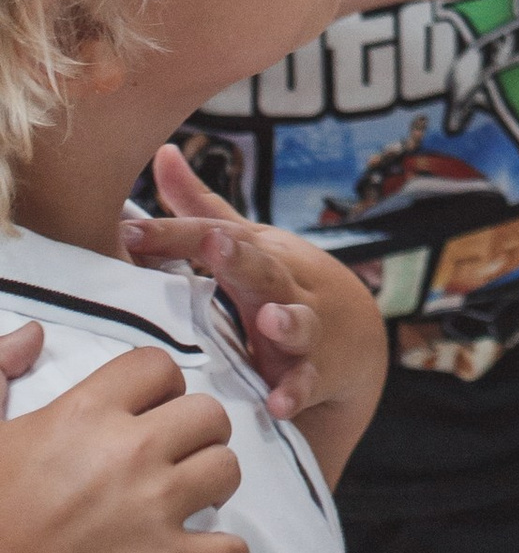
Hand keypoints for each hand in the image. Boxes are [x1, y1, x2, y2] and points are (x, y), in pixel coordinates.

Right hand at [0, 326, 245, 552]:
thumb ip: (0, 372)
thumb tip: (34, 334)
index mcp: (85, 412)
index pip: (159, 367)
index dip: (160, 389)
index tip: (148, 415)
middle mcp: (130, 450)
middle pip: (209, 415)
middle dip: (197, 434)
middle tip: (173, 460)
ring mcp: (154, 509)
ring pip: (228, 469)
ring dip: (214, 484)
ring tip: (187, 502)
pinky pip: (231, 551)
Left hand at [124, 147, 388, 488]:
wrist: (355, 340)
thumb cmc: (285, 285)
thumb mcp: (249, 244)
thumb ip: (201, 208)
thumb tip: (163, 152)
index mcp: (259, 254)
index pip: (212, 239)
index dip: (173, 237)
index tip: (128, 233)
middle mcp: (282, 286)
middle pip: (261, 268)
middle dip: (239, 256)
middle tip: (217, 244)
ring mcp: (304, 329)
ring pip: (298, 323)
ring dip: (286, 323)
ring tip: (272, 321)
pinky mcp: (316, 372)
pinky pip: (306, 383)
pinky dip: (295, 391)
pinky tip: (279, 400)